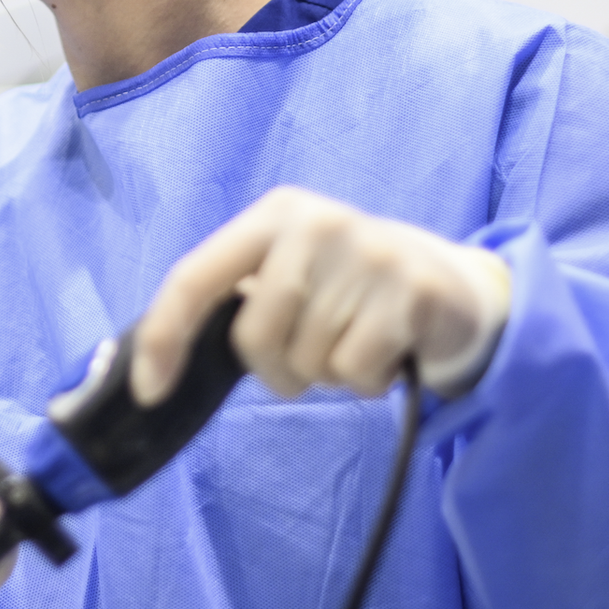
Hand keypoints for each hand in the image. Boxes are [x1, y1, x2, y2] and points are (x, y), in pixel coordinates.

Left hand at [131, 187, 510, 404]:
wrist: (458, 289)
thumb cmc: (352, 292)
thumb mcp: (292, 274)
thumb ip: (237, 301)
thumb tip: (154, 360)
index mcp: (273, 217)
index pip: (195, 277)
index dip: (164, 338)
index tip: (150, 392)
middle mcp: (315, 223)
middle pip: (254, 337)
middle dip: (278, 370)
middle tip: (314, 354)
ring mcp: (367, 253)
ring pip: (308, 361)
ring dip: (329, 375)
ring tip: (359, 342)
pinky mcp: (411, 291)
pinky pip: (355, 372)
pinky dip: (367, 382)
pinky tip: (389, 352)